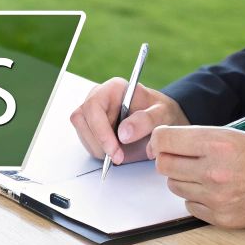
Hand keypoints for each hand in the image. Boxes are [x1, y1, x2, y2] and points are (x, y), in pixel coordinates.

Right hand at [69, 77, 187, 164]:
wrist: (161, 119)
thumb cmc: (161, 112)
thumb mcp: (163, 114)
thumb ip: (146, 121)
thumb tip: (124, 134)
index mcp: (114, 88)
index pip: (94, 107)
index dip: (100, 131)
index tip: (115, 151)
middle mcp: (99, 96)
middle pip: (82, 120)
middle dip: (99, 143)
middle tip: (119, 157)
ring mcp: (92, 111)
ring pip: (82, 131)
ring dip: (98, 148)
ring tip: (120, 153)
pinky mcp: (91, 125)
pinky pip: (86, 140)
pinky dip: (99, 151)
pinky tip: (115, 150)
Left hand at [149, 126, 244, 228]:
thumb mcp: (232, 135)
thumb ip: (196, 138)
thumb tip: (162, 144)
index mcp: (216, 144)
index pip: (165, 140)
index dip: (159, 141)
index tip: (161, 144)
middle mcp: (213, 171)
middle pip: (163, 165)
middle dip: (168, 160)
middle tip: (181, 159)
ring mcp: (216, 197)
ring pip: (174, 186)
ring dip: (183, 179)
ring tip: (203, 175)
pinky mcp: (220, 218)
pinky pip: (189, 206)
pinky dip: (196, 198)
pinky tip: (213, 191)